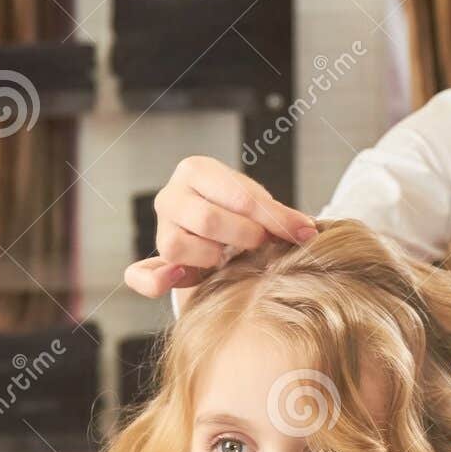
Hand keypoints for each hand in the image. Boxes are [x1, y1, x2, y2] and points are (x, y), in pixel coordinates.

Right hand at [123, 155, 317, 298]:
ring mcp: (159, 228)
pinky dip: (156, 281)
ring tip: (228, 256)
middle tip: (262, 243)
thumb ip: (279, 216)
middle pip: (207, 220)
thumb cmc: (239, 210)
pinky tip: (178, 279)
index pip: (237, 196)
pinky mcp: (155, 260)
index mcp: (196, 170)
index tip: (301, 233)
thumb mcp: (257, 204)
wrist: (218, 225)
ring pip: (177, 246)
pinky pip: (142, 275)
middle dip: (244, 236)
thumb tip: (308, 232)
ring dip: (211, 256)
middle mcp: (171, 196)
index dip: (273, 218)